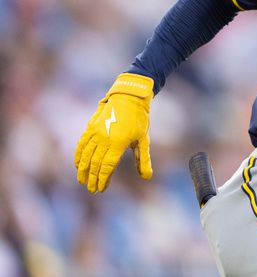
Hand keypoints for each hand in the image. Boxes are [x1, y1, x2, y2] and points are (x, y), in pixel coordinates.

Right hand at [74, 73, 154, 192]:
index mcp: (118, 143)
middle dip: (93, 178)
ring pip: (86, 155)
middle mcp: (104, 139)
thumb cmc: (139, 119)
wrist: (129, 98)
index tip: (101, 189)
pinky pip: (81, 144)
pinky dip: (78, 156)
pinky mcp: (90, 127)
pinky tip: (77, 165)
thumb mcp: (144, 139)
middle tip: (92, 189)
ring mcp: (96, 132)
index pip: (107, 166)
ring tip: (82, 181)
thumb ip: (143, 159)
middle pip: (95, 163)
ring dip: (83, 170)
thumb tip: (147, 177)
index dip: (103, 179)